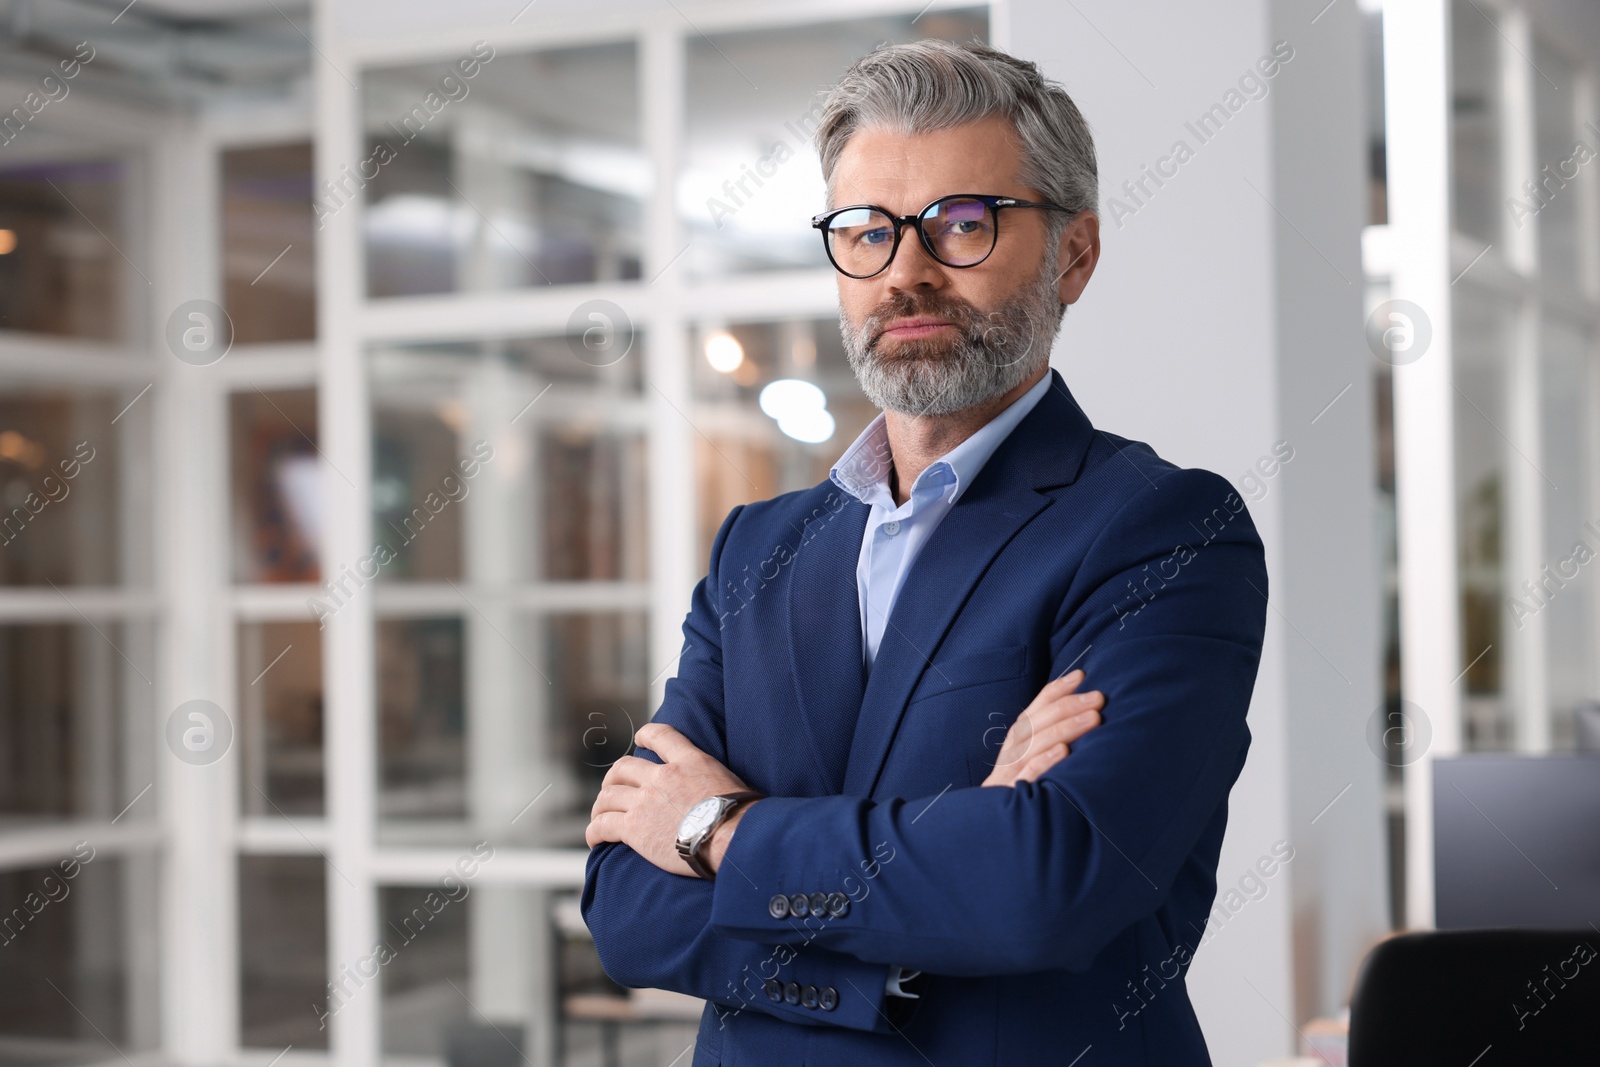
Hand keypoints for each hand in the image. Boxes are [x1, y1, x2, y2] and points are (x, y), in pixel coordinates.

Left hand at [585, 722, 752, 876]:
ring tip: (600, 815)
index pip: (661, 736)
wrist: (730, 838)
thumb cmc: (740, 817)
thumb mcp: (730, 782)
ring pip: (608, 796)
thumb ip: (712, 780)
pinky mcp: (634, 828)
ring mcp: (645, 801)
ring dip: (601, 805)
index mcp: (689, 761)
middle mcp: (662, 776)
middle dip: (613, 777)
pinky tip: (595, 838)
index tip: (639, 739)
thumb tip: (719, 792)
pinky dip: (595, 831)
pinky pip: (603, 825)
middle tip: (612, 788)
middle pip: (623, 768)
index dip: (646, 735)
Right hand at [981, 669, 1102, 786]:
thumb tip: (1084, 712)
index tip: (1081, 676)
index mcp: (1017, 740)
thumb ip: (1048, 738)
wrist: (990, 829)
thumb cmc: (1022, 790)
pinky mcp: (1010, 795)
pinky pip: (1027, 775)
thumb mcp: (1031, 760)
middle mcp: (1011, 752)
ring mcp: (1009, 773)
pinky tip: (1064, 751)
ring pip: (1035, 744)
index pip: (1035, 708)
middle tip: (1098, 697)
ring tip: (1093, 718)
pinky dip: (1044, 761)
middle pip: (1037, 722)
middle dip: (1069, 706)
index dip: (1056, 690)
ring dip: (1065, 728)